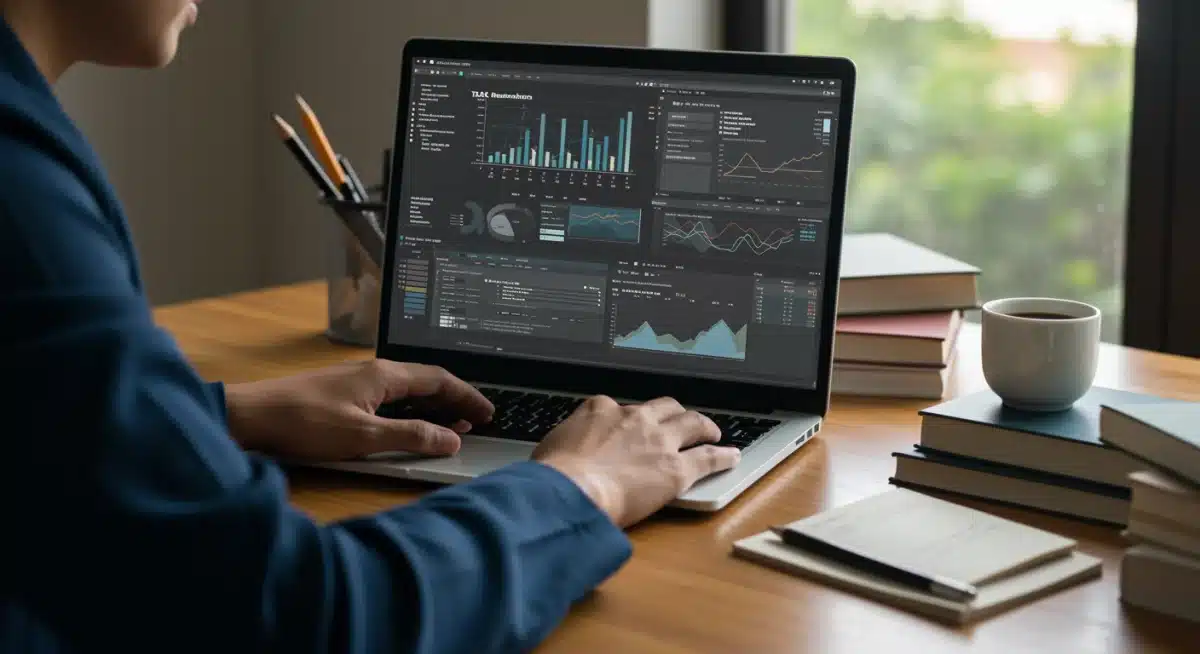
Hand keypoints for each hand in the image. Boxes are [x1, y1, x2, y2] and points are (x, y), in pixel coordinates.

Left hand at [223, 360, 492, 460]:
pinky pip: (389, 399)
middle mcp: (373, 372)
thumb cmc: (302, 424)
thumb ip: (411, 438)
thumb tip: (451, 440)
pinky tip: (407, 427)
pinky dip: (409, 412)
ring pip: (407, 390)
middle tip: (476, 421)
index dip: (467, 397)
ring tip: (451, 427)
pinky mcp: (342, 395)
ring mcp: (356, 382)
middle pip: (426, 382)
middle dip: (455, 401)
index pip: (439, 380)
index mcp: (384, 375)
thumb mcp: (364, 437)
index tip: (487, 412)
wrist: (250, 417)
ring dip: (432, 407)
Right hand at [532, 396, 739, 527]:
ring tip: (711, 431)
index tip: (630, 426)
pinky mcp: (676, 469)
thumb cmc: (553, 477)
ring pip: (691, 423)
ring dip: (704, 426)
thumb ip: (566, 443)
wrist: (570, 492)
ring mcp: (658, 442)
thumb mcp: (551, 447)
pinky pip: (708, 458)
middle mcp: (634, 419)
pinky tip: (731, 456)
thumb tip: (562, 454)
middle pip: (663, 407)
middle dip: (673, 413)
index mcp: (600, 410)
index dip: (629, 418)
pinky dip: (722, 456)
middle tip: (679, 420)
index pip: (621, 408)